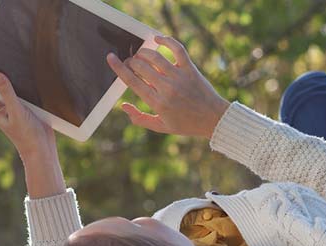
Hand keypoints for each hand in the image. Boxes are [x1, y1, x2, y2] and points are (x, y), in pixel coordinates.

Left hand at [0, 72, 65, 198]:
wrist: (42, 148)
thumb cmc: (26, 135)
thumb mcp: (16, 111)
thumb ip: (7, 93)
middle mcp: (0, 106)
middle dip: (0, 73)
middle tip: (5, 57)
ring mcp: (12, 105)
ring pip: (10, 85)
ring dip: (14, 78)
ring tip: (18, 64)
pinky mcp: (24, 105)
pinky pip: (21, 90)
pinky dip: (24, 84)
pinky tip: (30, 76)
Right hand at [106, 36, 229, 139]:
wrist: (213, 119)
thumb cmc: (186, 124)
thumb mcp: (161, 127)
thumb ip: (139, 118)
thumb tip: (122, 105)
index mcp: (157, 103)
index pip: (132, 81)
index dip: (118, 68)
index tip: (111, 58)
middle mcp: (167, 88)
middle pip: (141, 66)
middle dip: (130, 61)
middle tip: (130, 62)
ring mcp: (179, 77)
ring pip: (155, 56)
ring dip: (143, 52)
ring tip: (140, 55)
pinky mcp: (190, 69)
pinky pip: (177, 49)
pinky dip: (166, 40)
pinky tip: (157, 38)